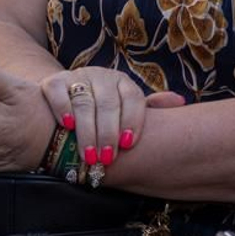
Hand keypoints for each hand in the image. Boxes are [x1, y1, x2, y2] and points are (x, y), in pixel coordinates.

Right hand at [37, 66, 182, 183]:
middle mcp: (103, 77)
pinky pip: (59, 92)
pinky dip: (63, 108)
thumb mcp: (127, 109)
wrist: (67, 96)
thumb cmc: (104, 111)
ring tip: (89, 155)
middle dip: (108, 133)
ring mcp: (79, 77)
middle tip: (107, 158)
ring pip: (84, 101)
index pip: (133, 99)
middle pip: (108, 104)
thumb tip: (180, 102)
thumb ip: (149, 109)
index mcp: (124, 83)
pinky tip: (67, 126)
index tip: (129, 144)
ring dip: (87, 130)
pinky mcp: (55, 81)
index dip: (132, 121)